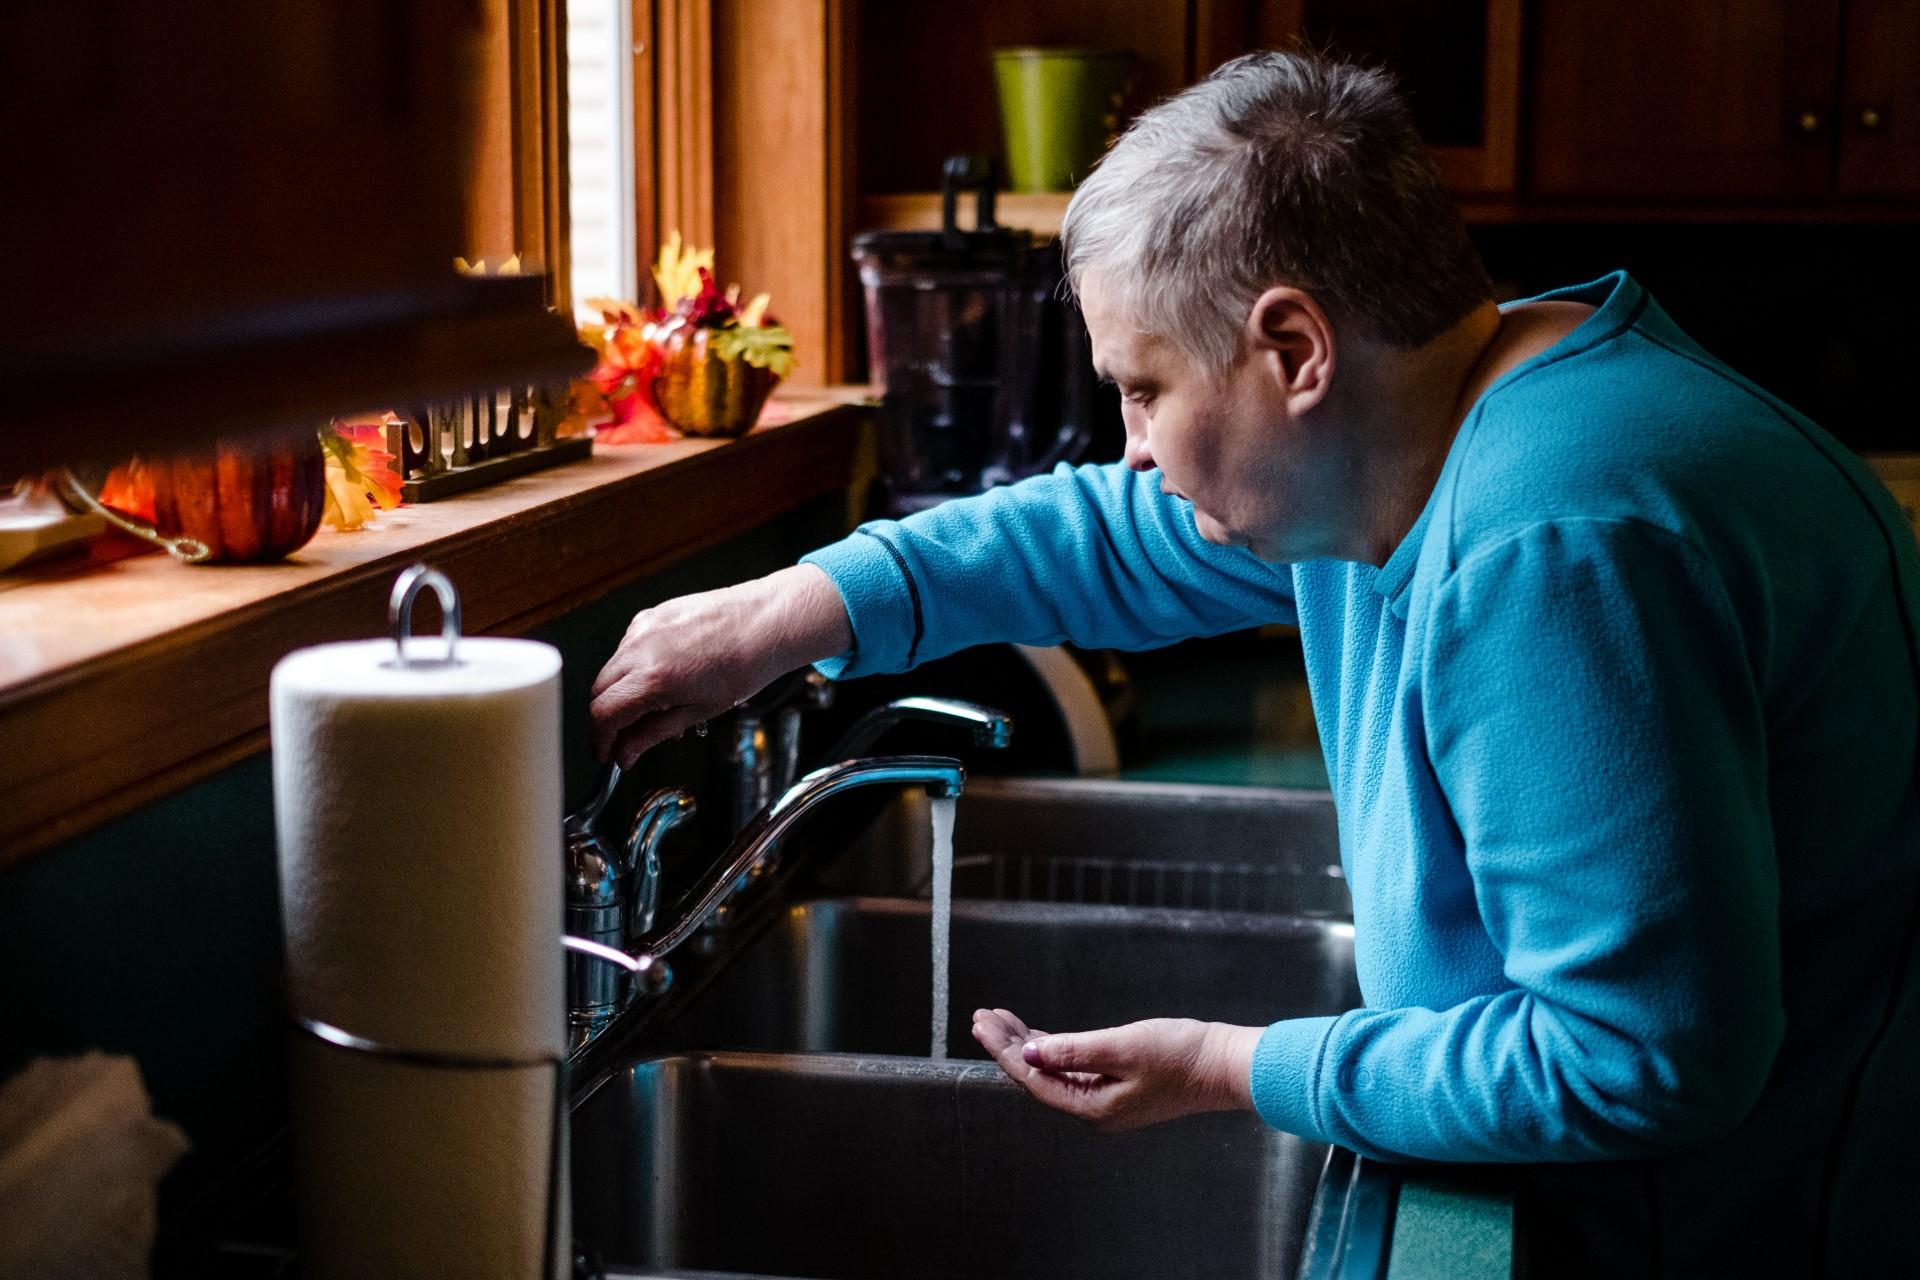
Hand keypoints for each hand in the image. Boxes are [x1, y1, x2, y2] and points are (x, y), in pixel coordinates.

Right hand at [590, 564, 851, 767]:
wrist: (767, 623)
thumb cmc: (746, 664)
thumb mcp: (699, 711)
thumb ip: (653, 734)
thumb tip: (626, 753)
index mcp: (654, 677)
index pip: (603, 713)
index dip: (600, 738)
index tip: (606, 751)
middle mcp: (641, 647)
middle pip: (598, 690)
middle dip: (606, 717)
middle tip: (624, 737)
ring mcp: (643, 627)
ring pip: (610, 668)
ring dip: (619, 691)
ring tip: (651, 705)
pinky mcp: (650, 614)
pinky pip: (627, 647)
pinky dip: (632, 666)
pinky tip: (661, 674)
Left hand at [970, 1007, 1261, 1131]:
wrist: (1225, 1065)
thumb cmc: (1180, 1055)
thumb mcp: (1122, 1047)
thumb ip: (1073, 1050)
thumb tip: (1029, 1052)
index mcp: (1092, 1108)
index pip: (1033, 1079)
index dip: (1004, 1050)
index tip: (982, 1023)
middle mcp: (1094, 1109)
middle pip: (1038, 1076)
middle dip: (1008, 1044)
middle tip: (982, 1015)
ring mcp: (1107, 1099)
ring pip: (1053, 1071)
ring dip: (1028, 1044)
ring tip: (1000, 1019)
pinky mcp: (1119, 1085)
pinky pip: (1073, 1068)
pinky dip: (1053, 1048)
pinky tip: (1038, 1035)